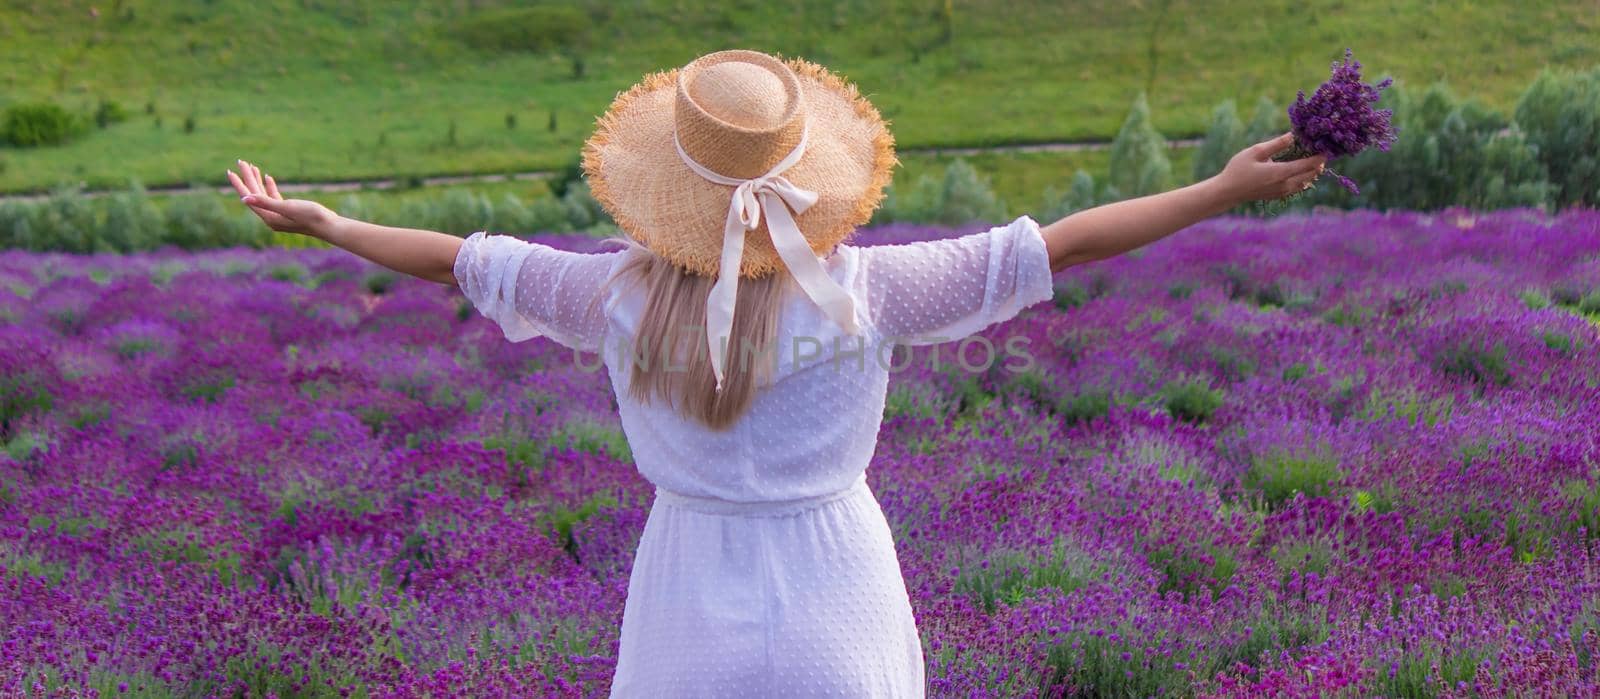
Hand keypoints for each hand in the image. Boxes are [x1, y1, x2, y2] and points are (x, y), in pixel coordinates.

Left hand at [227, 159, 338, 237]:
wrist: (329, 226)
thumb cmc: (311, 216)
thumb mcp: (288, 208)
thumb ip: (266, 202)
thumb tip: (244, 198)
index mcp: (269, 217)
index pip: (249, 197)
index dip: (239, 184)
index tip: (230, 171)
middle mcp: (271, 217)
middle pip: (254, 194)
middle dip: (247, 178)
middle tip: (240, 162)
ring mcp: (279, 215)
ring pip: (263, 194)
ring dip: (257, 180)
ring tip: (251, 166)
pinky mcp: (288, 211)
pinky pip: (273, 197)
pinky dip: (269, 186)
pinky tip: (268, 177)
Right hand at [1212, 132, 1327, 204]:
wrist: (1228, 192)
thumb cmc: (1238, 169)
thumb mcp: (1255, 152)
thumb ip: (1276, 144)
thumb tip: (1293, 135)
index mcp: (1281, 172)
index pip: (1308, 164)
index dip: (1320, 156)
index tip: (1326, 147)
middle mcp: (1285, 184)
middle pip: (1311, 174)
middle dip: (1318, 163)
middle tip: (1322, 151)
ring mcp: (1282, 192)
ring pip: (1306, 182)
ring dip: (1312, 172)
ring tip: (1315, 160)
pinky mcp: (1279, 195)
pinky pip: (1298, 187)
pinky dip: (1304, 178)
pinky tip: (1302, 171)